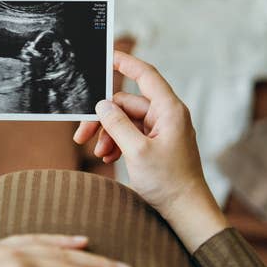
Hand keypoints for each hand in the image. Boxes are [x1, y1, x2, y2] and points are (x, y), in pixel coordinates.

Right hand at [73, 51, 227, 252]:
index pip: (145, 75)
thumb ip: (117, 124)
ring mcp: (162, 130)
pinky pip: (131, 134)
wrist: (185, 211)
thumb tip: (102, 105)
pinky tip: (108, 157)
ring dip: (108, 134)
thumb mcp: (137, 152)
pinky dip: (117, 143)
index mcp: (169, 110)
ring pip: (125, 120)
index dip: (126, 62)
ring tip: (98, 153)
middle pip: (126, 104)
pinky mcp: (156, 143)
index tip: (107, 54)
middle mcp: (166, 116)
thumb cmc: (168, 182)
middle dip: (103, 118)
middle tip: (81, 136)